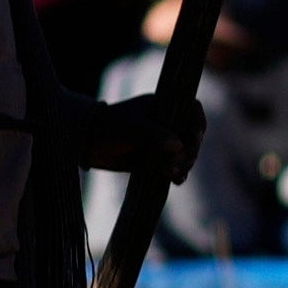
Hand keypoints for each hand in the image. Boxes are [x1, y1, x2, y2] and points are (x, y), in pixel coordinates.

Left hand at [92, 86, 207, 175]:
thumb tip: (179, 146)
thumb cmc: (110, 127)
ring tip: (170, 174)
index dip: (198, 123)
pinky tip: (175, 181)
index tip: (195, 136)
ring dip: (184, 165)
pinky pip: (176, 167)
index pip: (193, 110)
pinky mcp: (158, 159)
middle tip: (176, 163)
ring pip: (186, 154)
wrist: (89, 144)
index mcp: (164, 107)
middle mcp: (167, 123)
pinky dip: (178, 174)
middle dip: (190, 151)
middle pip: (193, 136)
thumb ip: (156, 135)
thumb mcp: (133, 129)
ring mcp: (164, 142)